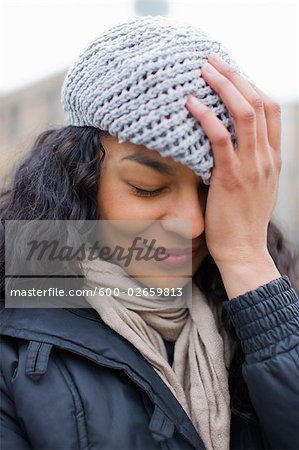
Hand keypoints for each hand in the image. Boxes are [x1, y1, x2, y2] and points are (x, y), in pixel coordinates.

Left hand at [185, 53, 281, 267]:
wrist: (243, 250)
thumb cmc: (242, 222)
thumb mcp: (253, 188)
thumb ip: (247, 165)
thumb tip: (225, 145)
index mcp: (273, 159)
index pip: (270, 111)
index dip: (251, 86)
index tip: (231, 74)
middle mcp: (266, 158)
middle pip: (258, 103)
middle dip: (236, 77)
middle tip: (213, 61)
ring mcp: (252, 166)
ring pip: (244, 113)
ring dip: (223, 86)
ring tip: (203, 70)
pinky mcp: (231, 177)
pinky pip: (220, 138)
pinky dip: (206, 116)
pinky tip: (191, 103)